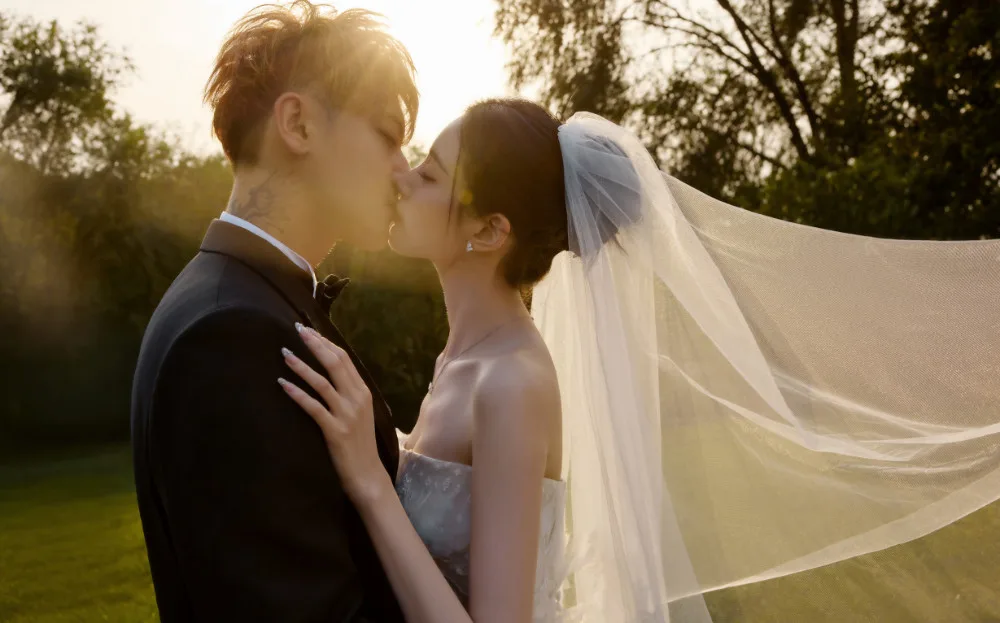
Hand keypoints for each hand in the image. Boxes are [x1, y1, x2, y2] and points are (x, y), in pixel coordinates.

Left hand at [279, 325, 392, 505]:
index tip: (309, 330)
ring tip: (284, 353)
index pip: (344, 359)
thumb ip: (349, 394)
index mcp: (363, 392)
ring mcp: (347, 414)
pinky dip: (297, 393)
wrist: (368, 475)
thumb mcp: (360, 414)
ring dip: (301, 366)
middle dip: (314, 344)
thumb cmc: (360, 446)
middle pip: (334, 363)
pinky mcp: (335, 430)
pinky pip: (313, 407)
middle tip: (297, 329)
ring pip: (322, 382)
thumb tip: (332, 377)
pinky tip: (282, 384)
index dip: (325, 342)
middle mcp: (357, 398)